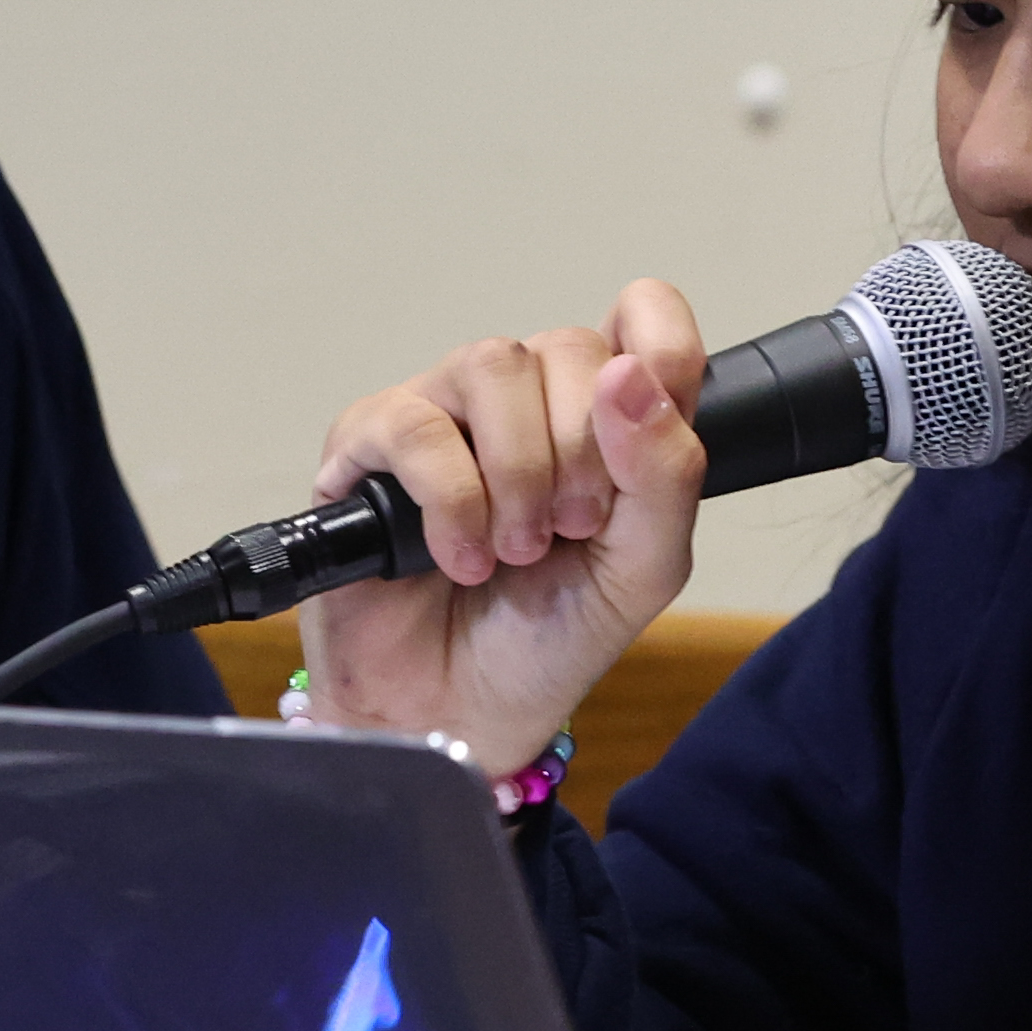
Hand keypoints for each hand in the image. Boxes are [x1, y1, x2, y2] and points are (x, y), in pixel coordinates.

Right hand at [293, 281, 707, 769]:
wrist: (458, 714)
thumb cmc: (546, 639)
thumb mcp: (641, 570)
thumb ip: (665, 476)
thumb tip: (633, 378)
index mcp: (600, 414)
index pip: (641, 315)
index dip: (658, 342)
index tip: (658, 404)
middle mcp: (523, 399)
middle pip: (567, 345)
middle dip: (583, 451)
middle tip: (570, 531)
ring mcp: (444, 412)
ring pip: (492, 363)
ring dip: (519, 473)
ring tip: (513, 551)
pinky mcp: (367, 443)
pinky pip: (415, 425)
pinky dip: (452, 501)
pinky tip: (459, 558)